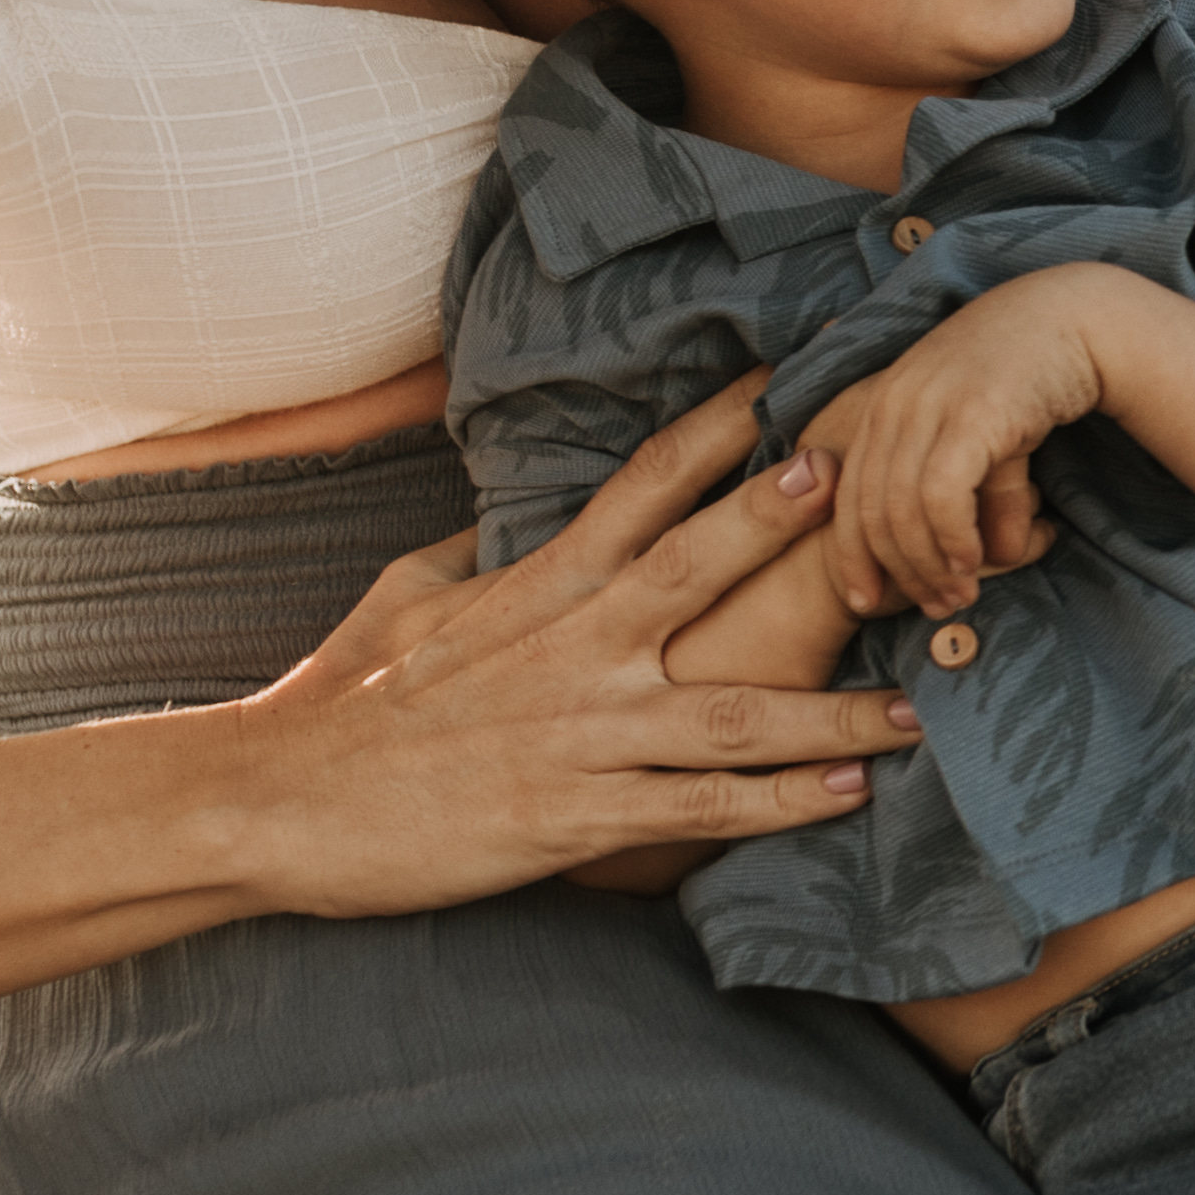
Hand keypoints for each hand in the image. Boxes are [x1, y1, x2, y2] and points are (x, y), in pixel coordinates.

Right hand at [226, 374, 923, 914]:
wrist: (274, 801)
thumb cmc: (336, 702)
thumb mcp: (406, 600)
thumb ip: (474, 559)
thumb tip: (502, 522)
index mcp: (536, 586)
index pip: (640, 487)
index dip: (716, 431)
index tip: (786, 381)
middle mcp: (574, 645)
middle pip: (703, 566)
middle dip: (794, 524)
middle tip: (882, 485)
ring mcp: (582, 729)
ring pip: (738, 709)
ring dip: (837, 707)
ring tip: (920, 699)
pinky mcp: (579, 813)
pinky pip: (702, 805)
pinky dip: (781, 801)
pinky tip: (850, 792)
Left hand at [793, 270, 1119, 616]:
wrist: (1081, 318)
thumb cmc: (1037, 374)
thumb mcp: (994, 438)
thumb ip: (986, 494)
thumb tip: (1001, 554)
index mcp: (885, 403)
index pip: (848, 493)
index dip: (853, 554)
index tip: (867, 602)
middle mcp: (894, 401)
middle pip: (869, 508)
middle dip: (897, 570)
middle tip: (933, 608)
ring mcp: (927, 403)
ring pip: (901, 508)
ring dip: (928, 563)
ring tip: (959, 595)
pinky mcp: (968, 412)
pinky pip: (941, 494)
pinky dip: (951, 538)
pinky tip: (974, 561)